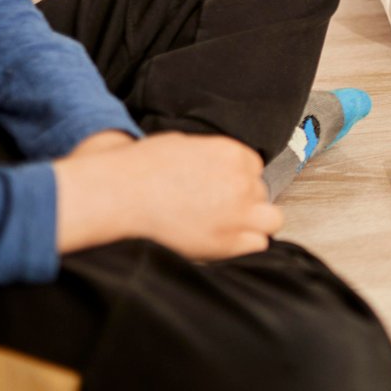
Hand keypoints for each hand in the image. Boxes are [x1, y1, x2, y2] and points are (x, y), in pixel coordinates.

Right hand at [54, 132, 280, 258]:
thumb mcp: (180, 144)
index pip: (253, 168)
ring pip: (270, 219)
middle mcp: (242, 181)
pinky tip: (221, 243)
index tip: (220, 190)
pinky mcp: (229, 242)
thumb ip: (208, 155)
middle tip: (216, 210)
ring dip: (253, 223)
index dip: (237, 181)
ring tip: (226, 228)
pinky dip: (243, 246)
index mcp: (231, 153)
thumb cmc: (140, 168)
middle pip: (260, 193)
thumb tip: (212, 165)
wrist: (120, 196)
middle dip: (242, 201)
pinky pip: (257, 244)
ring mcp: (239, 212)